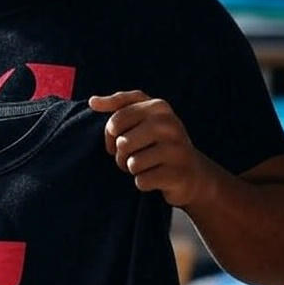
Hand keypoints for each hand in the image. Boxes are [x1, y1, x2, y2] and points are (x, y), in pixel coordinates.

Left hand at [88, 90, 207, 207]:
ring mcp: (176, 149)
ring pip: (132, 163)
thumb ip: (118, 105)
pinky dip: (143, 183)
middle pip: (122, 143)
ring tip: (145, 166)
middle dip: (121, 155)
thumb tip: (92, 101)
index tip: (117, 139)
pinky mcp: (177, 174)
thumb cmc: (159, 142)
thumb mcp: (144, 117)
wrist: (191, 171)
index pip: (116, 121)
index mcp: (159, 106)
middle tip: (132, 156)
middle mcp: (170, 124)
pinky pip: (141, 181)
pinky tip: (155, 178)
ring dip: (132, 169)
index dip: (110, 135)